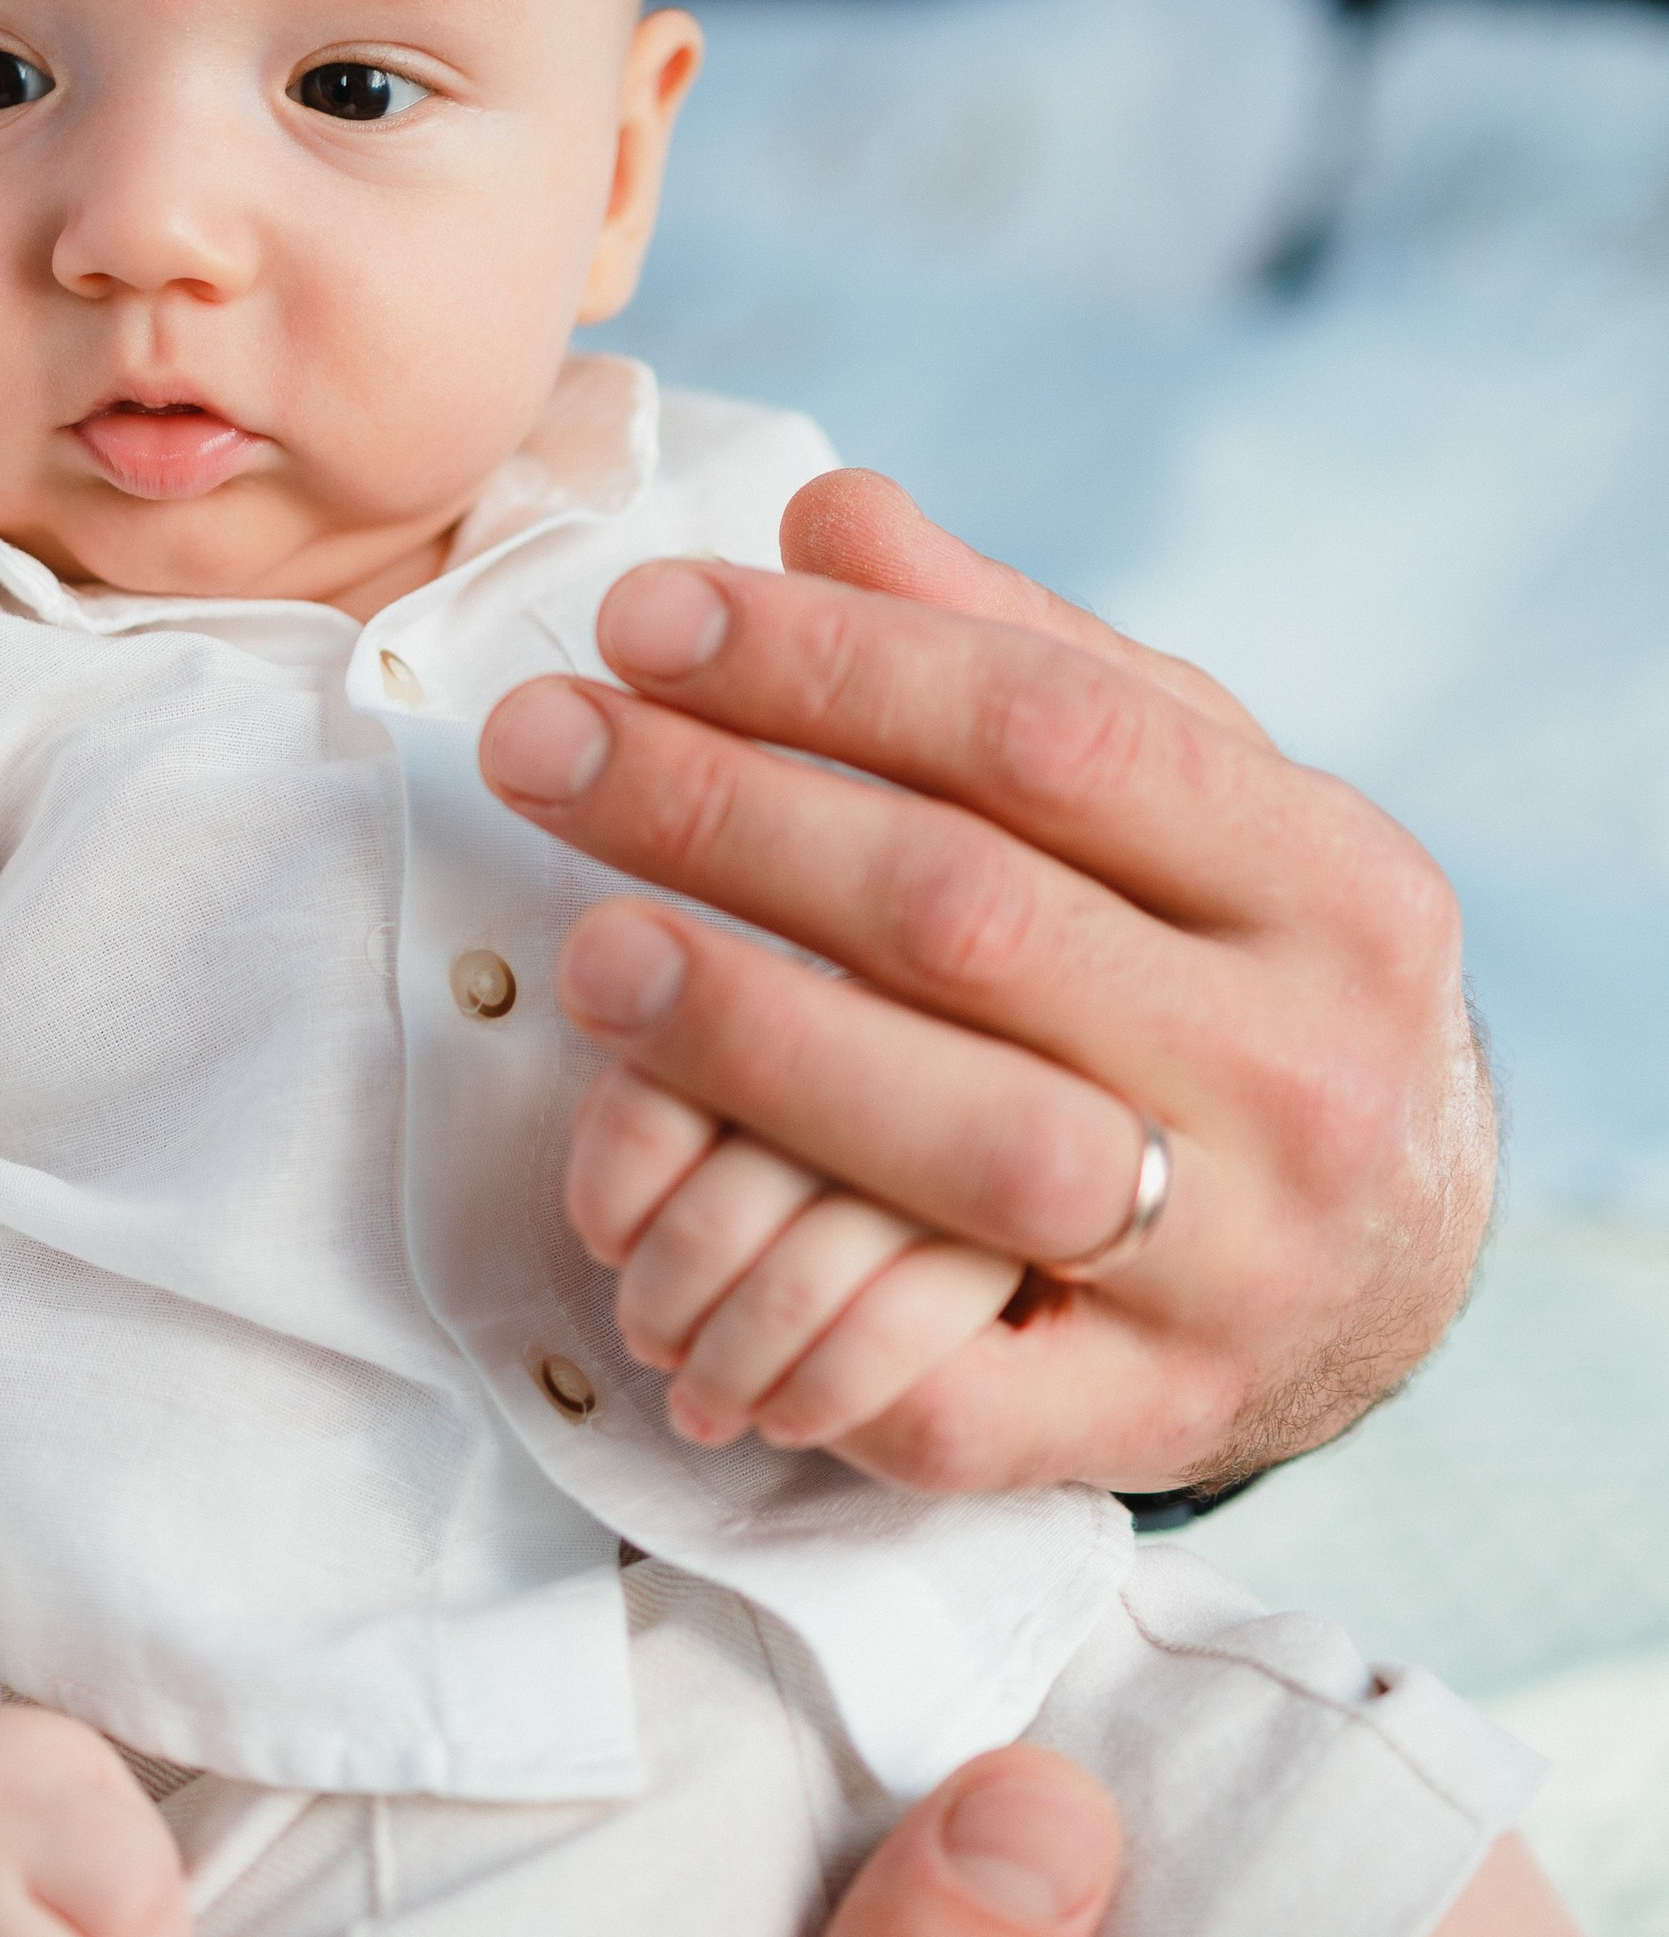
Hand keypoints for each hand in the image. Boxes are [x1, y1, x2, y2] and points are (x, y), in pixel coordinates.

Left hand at [484, 471, 1493, 1498]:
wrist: (1396, 1262)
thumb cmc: (1238, 973)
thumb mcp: (1190, 796)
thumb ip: (1016, 655)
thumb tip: (826, 515)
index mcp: (1332, 879)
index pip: (1051, 732)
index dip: (828, 666)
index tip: (638, 620)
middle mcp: (1306, 1067)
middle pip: (973, 919)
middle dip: (728, 816)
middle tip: (540, 748)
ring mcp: (1240, 1262)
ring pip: (963, 1143)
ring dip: (748, 1038)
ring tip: (583, 949)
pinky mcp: (1151, 1421)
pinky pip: (948, 1383)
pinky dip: (792, 1308)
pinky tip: (659, 1218)